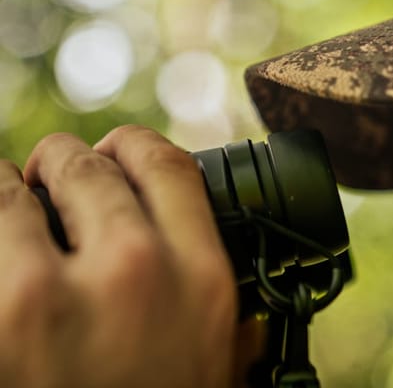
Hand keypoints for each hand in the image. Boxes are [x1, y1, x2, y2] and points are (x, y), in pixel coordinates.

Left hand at [0, 125, 237, 387]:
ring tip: (10, 199)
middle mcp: (137, 273)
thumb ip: (232, 331)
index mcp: (202, 280)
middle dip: (64, 162)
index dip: (135, 146)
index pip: (168, 166)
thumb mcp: (214, 372)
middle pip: (89, 165)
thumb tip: (249, 327)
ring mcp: (53, 294)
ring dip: (8, 191)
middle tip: (51, 177)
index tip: (118, 152)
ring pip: (13, 194)